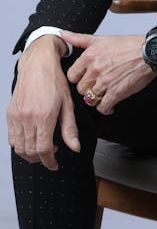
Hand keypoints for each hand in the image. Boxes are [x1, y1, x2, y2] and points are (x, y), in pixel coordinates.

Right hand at [7, 35, 79, 170]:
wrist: (38, 64)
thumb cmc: (54, 80)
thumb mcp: (68, 104)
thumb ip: (70, 128)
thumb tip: (75, 147)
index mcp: (43, 116)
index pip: (43, 150)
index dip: (50, 161)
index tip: (55, 165)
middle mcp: (27, 118)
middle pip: (30, 151)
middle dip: (41, 159)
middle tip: (51, 156)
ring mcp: (16, 116)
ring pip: (19, 147)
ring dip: (30, 154)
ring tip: (42, 150)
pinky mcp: (10, 114)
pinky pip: (12, 138)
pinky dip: (20, 145)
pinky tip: (31, 141)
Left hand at [64, 32, 154, 115]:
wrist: (149, 53)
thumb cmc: (129, 45)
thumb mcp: (102, 39)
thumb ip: (79, 38)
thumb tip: (63, 34)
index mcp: (90, 56)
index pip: (72, 75)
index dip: (79, 78)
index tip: (85, 78)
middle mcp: (95, 69)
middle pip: (80, 89)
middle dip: (88, 88)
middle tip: (96, 86)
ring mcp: (105, 82)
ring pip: (90, 99)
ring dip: (96, 98)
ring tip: (103, 94)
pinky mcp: (116, 93)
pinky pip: (103, 107)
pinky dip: (106, 108)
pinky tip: (110, 103)